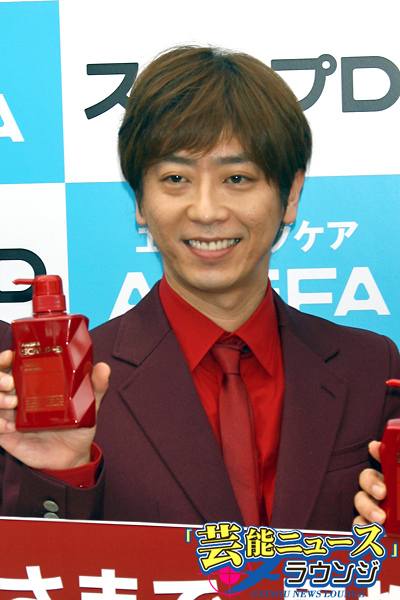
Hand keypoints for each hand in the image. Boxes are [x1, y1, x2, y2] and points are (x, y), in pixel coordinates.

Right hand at [0, 349, 109, 470]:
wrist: (73, 456)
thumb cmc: (77, 425)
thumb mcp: (88, 404)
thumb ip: (96, 386)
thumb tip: (104, 367)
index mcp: (33, 384)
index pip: (12, 365)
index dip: (5, 358)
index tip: (10, 354)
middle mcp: (19, 397)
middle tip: (11, 381)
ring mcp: (11, 416)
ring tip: (13, 401)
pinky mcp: (9, 436)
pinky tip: (12, 426)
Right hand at [353, 441, 385, 524]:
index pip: (387, 462)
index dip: (379, 452)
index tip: (375, 447)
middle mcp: (390, 496)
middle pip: (369, 478)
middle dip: (370, 481)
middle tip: (382, 493)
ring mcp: (380, 515)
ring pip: (360, 501)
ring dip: (366, 506)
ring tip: (380, 519)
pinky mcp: (374, 536)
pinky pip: (359, 527)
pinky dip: (362, 528)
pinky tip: (371, 532)